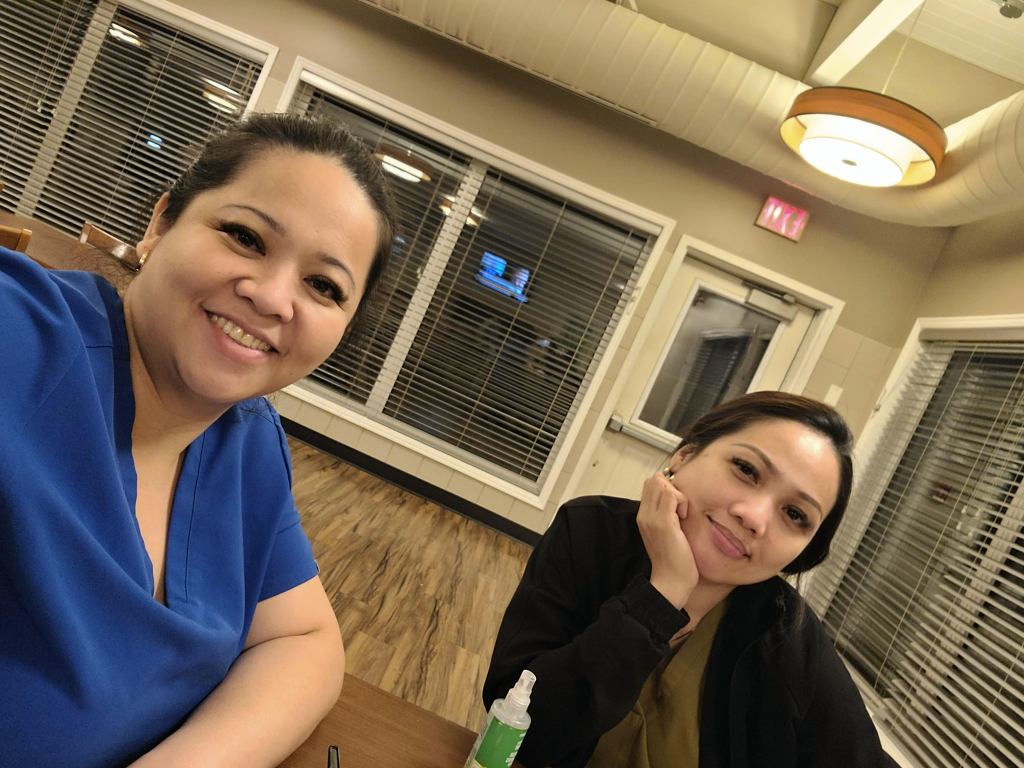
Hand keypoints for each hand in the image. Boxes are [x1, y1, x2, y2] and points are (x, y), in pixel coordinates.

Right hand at [636, 470, 698, 608]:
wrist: (671, 581)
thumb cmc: (674, 560)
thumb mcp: (666, 532)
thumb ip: (666, 515)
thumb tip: (675, 500)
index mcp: (643, 517)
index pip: (650, 485)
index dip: (666, 488)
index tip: (675, 506)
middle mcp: (643, 515)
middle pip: (653, 480)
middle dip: (670, 487)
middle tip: (679, 508)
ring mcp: (652, 518)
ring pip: (661, 484)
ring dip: (677, 494)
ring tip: (681, 514)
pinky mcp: (663, 523)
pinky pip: (672, 495)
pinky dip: (682, 501)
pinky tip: (684, 517)